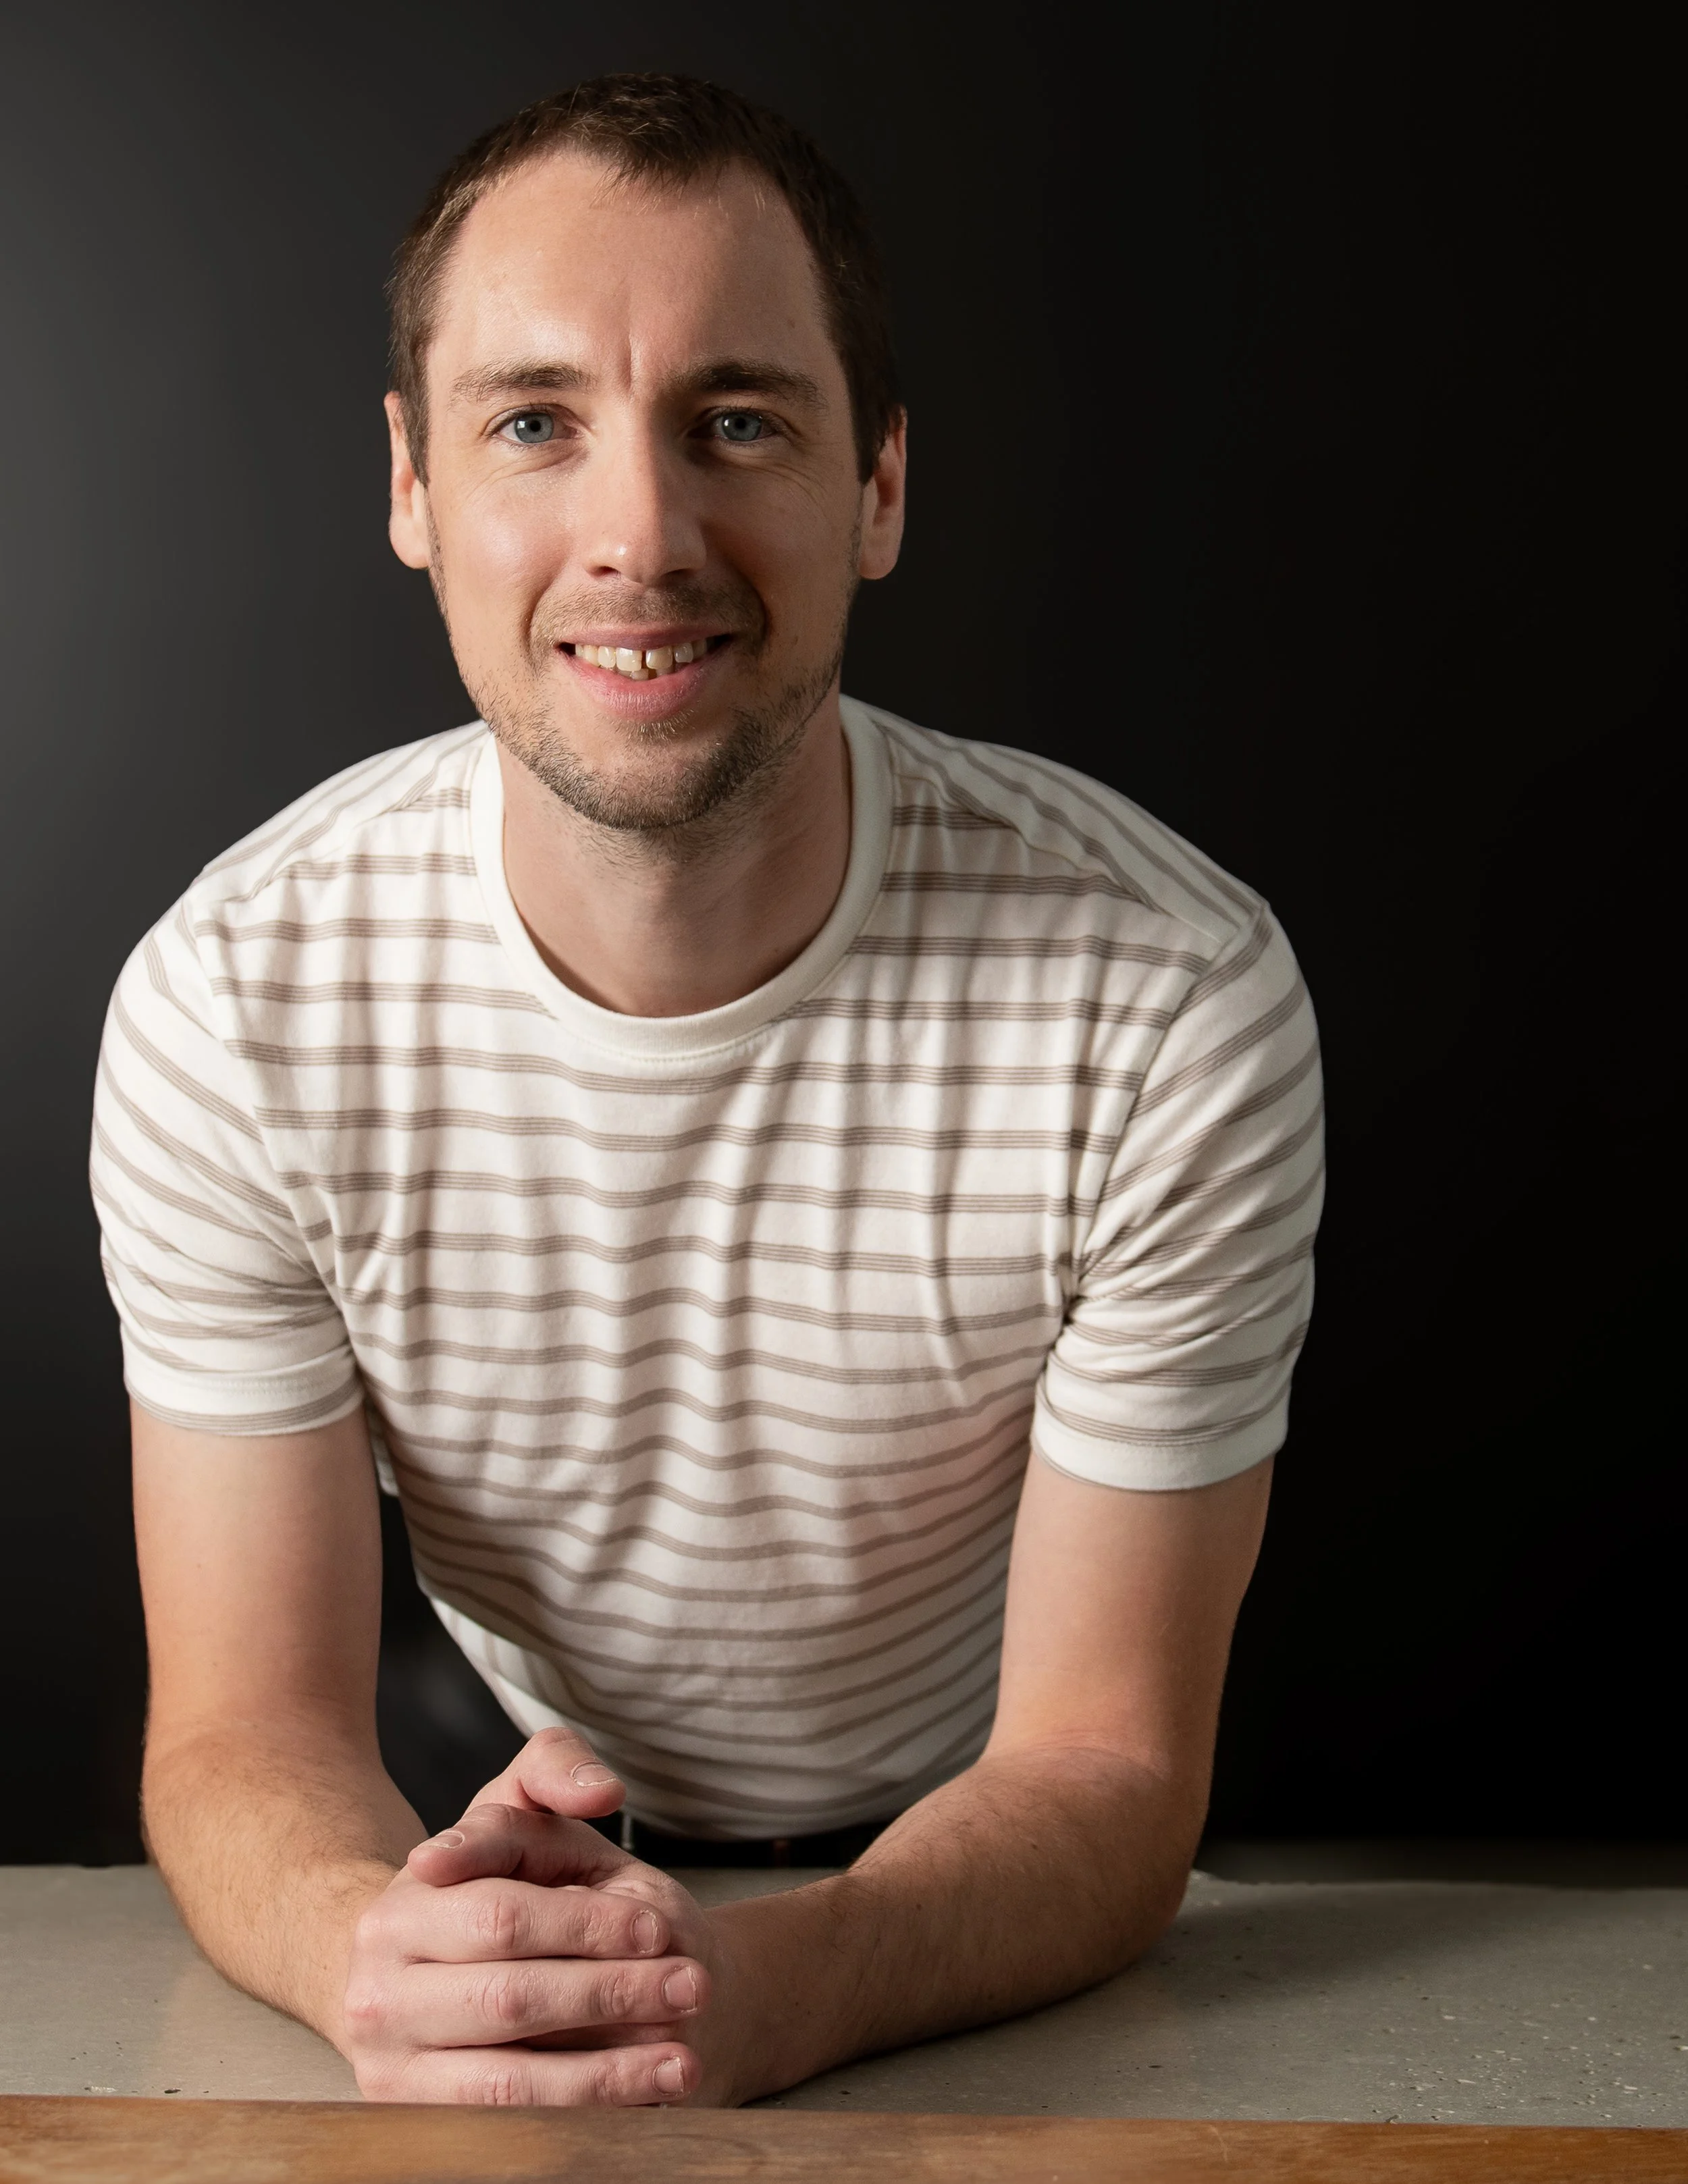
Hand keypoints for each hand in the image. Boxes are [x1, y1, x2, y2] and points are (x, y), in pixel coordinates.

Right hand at [341, 1728, 716, 2103]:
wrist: (424, 1980)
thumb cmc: (496, 1891)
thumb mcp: (517, 1814)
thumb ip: (554, 1770)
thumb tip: (603, 1790)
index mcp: (402, 1907)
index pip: (503, 1915)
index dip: (589, 1925)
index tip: (659, 1928)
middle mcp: (378, 1989)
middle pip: (510, 1998)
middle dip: (612, 1994)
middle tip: (692, 1988)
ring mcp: (389, 2064)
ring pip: (508, 2081)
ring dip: (607, 2077)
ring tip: (682, 2061)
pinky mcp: (412, 2123)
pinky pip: (504, 2132)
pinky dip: (578, 2120)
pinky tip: (640, 2104)